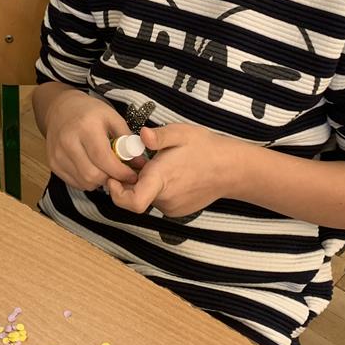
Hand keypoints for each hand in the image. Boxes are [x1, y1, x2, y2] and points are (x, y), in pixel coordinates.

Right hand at [44, 89, 143, 190]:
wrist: (61, 109)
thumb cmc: (90, 112)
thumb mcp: (112, 117)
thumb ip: (127, 139)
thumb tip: (139, 163)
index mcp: (85, 127)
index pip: (103, 158)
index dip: (120, 171)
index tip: (132, 175)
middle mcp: (68, 142)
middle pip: (92, 174)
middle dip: (110, 178)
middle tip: (120, 174)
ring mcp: (57, 154)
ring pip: (83, 182)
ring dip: (100, 181)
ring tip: (107, 170)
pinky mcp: (53, 163)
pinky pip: (74, 182)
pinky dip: (88, 181)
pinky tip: (93, 169)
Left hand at [107, 124, 232, 217]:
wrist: (231, 169)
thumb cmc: (206, 148)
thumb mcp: (181, 133)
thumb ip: (158, 136)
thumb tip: (141, 135)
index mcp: (161, 179)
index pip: (132, 202)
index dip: (116, 192)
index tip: (113, 177)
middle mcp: (165, 199)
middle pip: (134, 196)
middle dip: (131, 180)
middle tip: (140, 161)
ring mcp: (172, 208)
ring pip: (147, 197)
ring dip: (146, 184)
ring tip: (161, 165)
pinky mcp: (178, 211)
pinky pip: (159, 201)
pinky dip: (158, 189)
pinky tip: (172, 174)